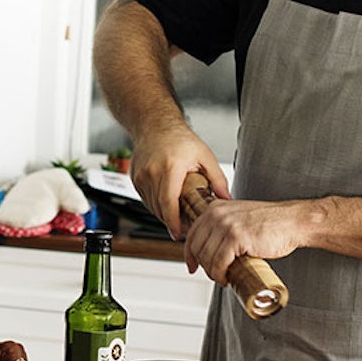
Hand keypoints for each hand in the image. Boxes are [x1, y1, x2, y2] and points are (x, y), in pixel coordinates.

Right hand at [130, 124, 226, 238]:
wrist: (155, 126)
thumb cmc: (179, 139)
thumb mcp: (204, 156)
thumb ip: (217, 179)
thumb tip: (226, 198)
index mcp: (170, 167)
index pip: (169, 203)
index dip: (173, 222)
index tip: (179, 234)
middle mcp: (152, 172)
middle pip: (160, 208)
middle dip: (172, 221)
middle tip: (185, 227)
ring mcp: (140, 176)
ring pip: (151, 206)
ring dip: (164, 214)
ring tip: (178, 215)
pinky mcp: (135, 178)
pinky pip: (146, 199)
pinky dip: (156, 205)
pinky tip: (167, 203)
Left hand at [182, 197, 308, 281]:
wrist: (292, 221)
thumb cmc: (270, 223)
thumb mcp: (239, 217)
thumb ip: (224, 225)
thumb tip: (211, 247)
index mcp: (216, 208)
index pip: (193, 233)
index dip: (190, 253)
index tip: (192, 266)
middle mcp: (217, 214)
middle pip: (197, 246)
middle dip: (202, 265)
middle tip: (214, 275)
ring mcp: (226, 224)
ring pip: (207, 256)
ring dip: (212, 272)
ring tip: (223, 277)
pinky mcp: (236, 237)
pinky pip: (219, 261)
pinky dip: (220, 273)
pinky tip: (227, 278)